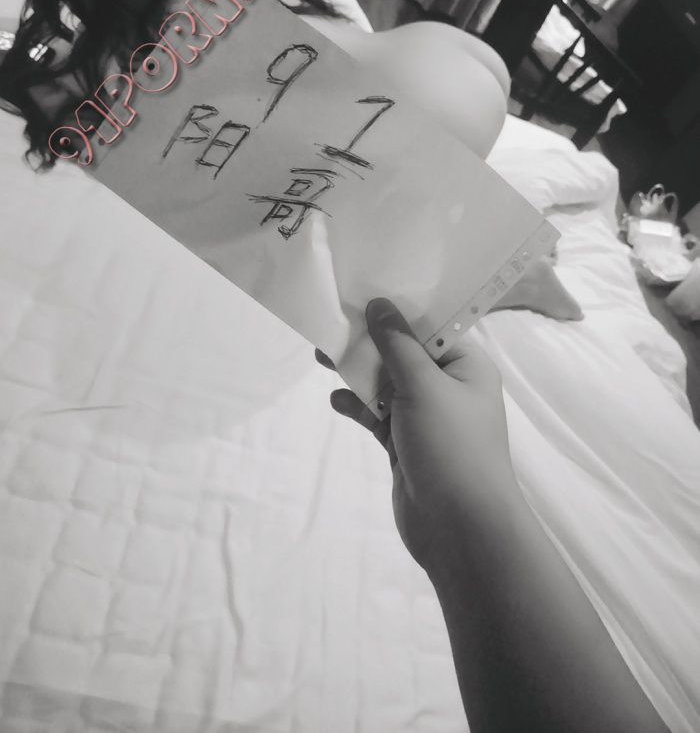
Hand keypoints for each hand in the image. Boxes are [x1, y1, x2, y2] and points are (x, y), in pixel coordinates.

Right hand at [317, 298, 516, 567]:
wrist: (461, 530)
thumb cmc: (451, 446)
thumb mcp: (424, 386)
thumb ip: (397, 345)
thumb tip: (380, 305)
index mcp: (467, 367)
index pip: (431, 327)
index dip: (398, 310)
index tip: (362, 292)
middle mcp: (449, 388)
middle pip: (404, 354)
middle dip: (369, 343)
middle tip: (332, 325)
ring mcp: (426, 419)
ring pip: (387, 385)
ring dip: (358, 374)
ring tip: (322, 358)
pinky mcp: (406, 445)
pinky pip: (378, 416)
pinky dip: (359, 407)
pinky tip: (336, 401)